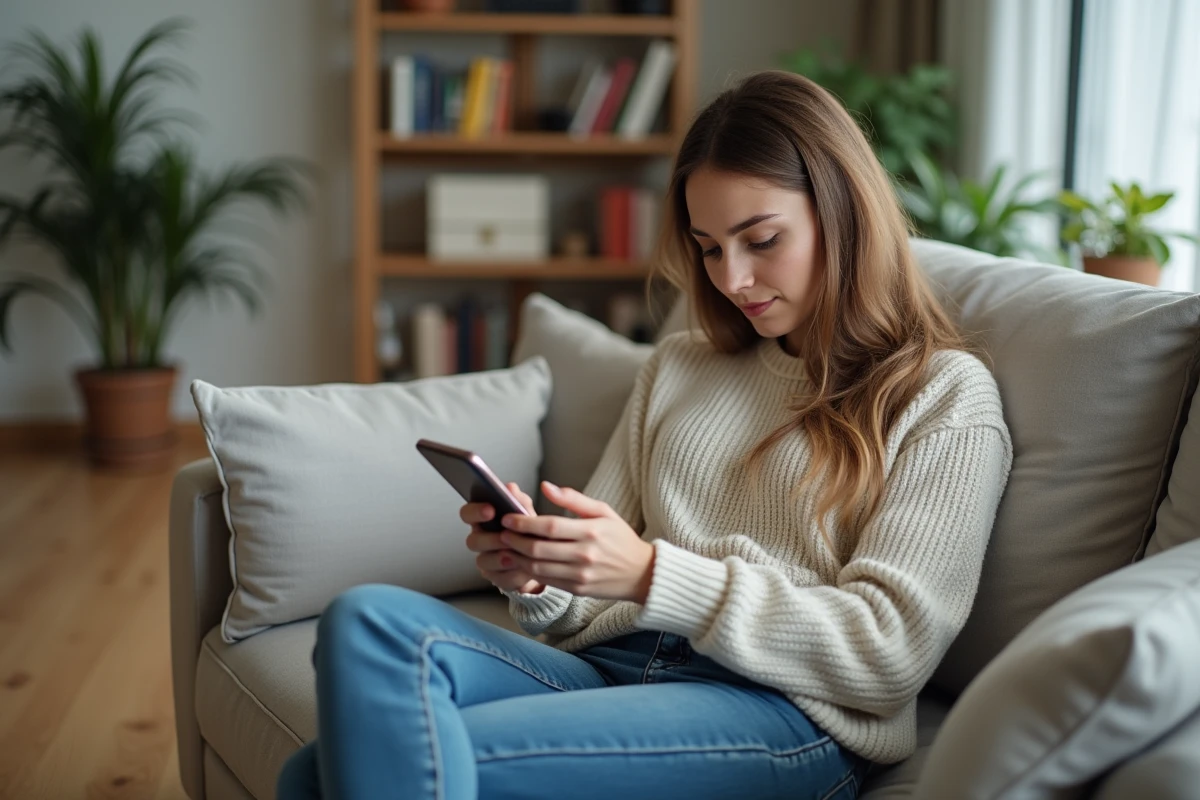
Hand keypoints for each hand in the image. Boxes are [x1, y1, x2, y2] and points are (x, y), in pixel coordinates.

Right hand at [461, 482, 544, 594]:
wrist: (540, 558)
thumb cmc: (527, 530)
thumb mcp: (526, 513)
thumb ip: (519, 501)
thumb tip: (510, 488)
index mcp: (483, 520)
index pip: (467, 513)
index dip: (475, 511)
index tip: (490, 509)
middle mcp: (480, 539)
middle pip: (472, 541)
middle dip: (490, 539)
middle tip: (506, 537)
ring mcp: (486, 559)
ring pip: (482, 561)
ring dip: (499, 558)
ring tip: (515, 556)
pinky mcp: (495, 577)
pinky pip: (498, 578)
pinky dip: (512, 575)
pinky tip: (523, 570)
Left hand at [499, 481, 654, 602]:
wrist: (642, 573)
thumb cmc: (620, 538)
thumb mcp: (604, 511)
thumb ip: (573, 499)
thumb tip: (545, 486)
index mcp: (591, 531)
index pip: (549, 526)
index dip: (524, 523)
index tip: (507, 518)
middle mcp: (585, 554)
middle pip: (539, 548)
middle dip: (515, 540)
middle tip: (501, 533)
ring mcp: (580, 574)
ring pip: (539, 567)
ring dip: (517, 557)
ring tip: (506, 548)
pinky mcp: (577, 589)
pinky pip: (547, 580)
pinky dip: (530, 572)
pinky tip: (521, 562)